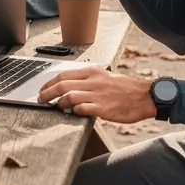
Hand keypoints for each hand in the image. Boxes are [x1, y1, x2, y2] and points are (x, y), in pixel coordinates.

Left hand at [38, 66, 156, 121]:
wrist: (144, 96)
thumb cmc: (124, 88)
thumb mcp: (104, 76)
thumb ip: (87, 80)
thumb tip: (70, 87)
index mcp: (92, 72)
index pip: (63, 75)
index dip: (49, 83)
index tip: (42, 89)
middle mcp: (92, 81)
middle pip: (62, 85)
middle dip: (47, 93)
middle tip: (40, 99)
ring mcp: (97, 95)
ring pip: (69, 96)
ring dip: (58, 102)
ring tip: (55, 107)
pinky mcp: (103, 108)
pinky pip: (82, 109)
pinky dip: (73, 110)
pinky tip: (71, 112)